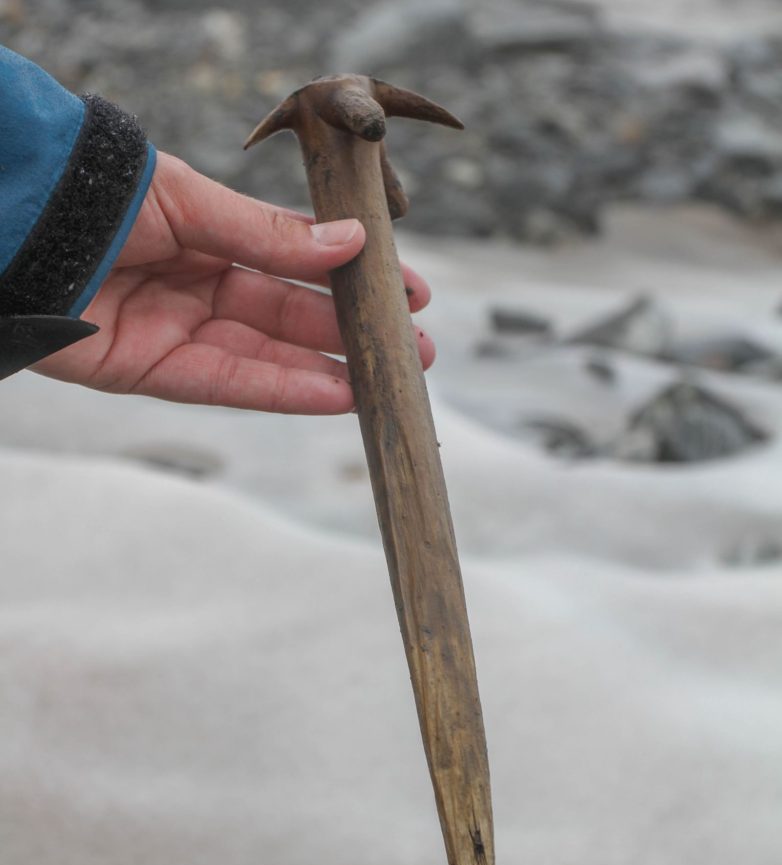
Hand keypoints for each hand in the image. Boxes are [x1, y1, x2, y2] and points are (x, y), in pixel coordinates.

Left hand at [33, 152, 434, 413]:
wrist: (18, 223)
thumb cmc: (100, 193)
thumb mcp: (194, 202)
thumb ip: (268, 237)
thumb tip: (349, 245)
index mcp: (210, 234)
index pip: (295, 261)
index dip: (349, 276)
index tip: (405, 288)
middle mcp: (199, 285)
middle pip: (289, 316)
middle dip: (352, 331)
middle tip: (414, 347)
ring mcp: (178, 331)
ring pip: (267, 357)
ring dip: (330, 370)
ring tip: (388, 378)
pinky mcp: (152, 372)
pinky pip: (228, 384)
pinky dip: (281, 391)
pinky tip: (335, 393)